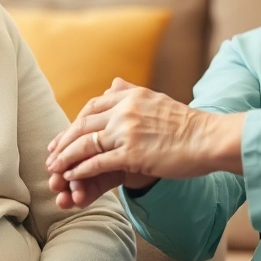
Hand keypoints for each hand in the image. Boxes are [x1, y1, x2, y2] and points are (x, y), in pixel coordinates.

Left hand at [45, 78, 244, 206]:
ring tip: (54, 169)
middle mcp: (125, 110)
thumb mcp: (156, 99)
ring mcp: (127, 131)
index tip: (64, 135)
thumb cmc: (187, 124)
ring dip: (66, 157)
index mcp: (130, 96)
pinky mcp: (132, 154)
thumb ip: (131, 92)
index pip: (92, 107)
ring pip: (85, 143)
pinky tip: (72, 177)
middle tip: (50, 154)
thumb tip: (113, 82)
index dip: (75, 122)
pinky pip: (98, 162)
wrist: (209, 138)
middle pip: (83, 124)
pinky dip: (81, 170)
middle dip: (64, 140)